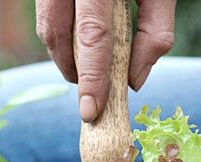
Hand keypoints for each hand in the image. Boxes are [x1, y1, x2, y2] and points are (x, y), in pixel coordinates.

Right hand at [35, 0, 175, 121]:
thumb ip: (155, 30)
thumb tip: (134, 81)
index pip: (94, 36)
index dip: (91, 78)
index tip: (91, 111)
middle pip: (58, 35)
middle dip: (72, 70)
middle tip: (90, 93)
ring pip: (46, 25)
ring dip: (63, 53)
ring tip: (88, 66)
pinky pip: (45, 11)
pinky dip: (60, 31)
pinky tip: (80, 37)